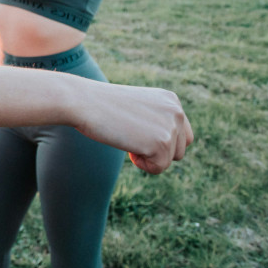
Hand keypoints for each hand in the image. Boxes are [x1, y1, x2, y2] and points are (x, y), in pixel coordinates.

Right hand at [75, 83, 192, 174]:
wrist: (84, 102)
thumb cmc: (102, 106)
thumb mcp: (137, 108)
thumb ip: (155, 120)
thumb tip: (163, 144)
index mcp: (171, 100)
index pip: (182, 134)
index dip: (160, 141)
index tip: (137, 133)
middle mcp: (177, 111)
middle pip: (180, 149)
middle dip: (157, 152)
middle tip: (132, 138)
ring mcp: (171, 127)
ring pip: (171, 159)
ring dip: (149, 158)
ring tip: (128, 140)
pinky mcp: (162, 144)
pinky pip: (159, 168)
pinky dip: (142, 165)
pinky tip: (128, 148)